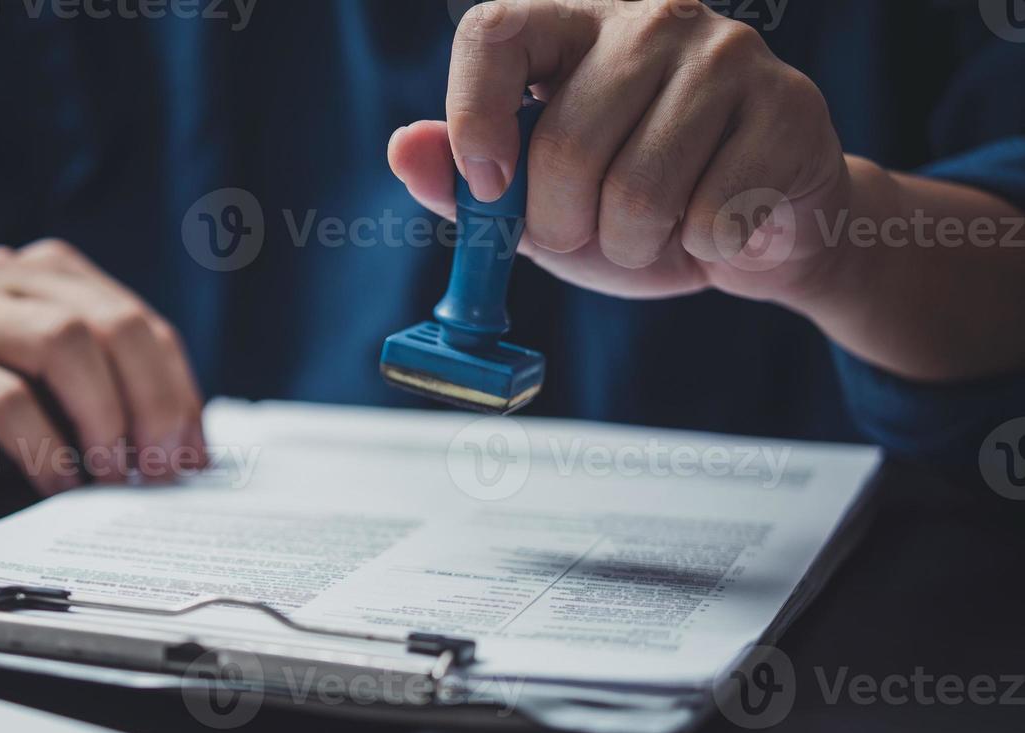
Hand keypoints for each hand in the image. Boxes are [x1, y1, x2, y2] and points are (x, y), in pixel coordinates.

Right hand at [0, 240, 205, 494]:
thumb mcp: (50, 394)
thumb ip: (107, 400)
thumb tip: (184, 455)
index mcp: (53, 275)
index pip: (142, 325)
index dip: (178, 394)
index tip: (194, 458)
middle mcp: (11, 278)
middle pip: (112, 325)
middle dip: (152, 403)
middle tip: (162, 470)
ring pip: (63, 345)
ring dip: (104, 417)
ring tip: (114, 475)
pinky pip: (2, 399)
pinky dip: (44, 447)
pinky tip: (59, 485)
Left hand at [389, 0, 849, 305]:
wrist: (754, 238)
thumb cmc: (633, 211)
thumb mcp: (533, 205)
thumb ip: (465, 183)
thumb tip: (405, 148)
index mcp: (574, 26)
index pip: (493, 31)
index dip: (473, 115)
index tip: (487, 187)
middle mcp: (651, 18)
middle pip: (564, 141)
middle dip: (562, 223)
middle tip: (588, 232)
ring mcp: (727, 54)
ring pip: (638, 189)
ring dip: (632, 245)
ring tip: (655, 230)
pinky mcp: (787, 108)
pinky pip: (711, 216)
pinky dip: (702, 250)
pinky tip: (718, 226)